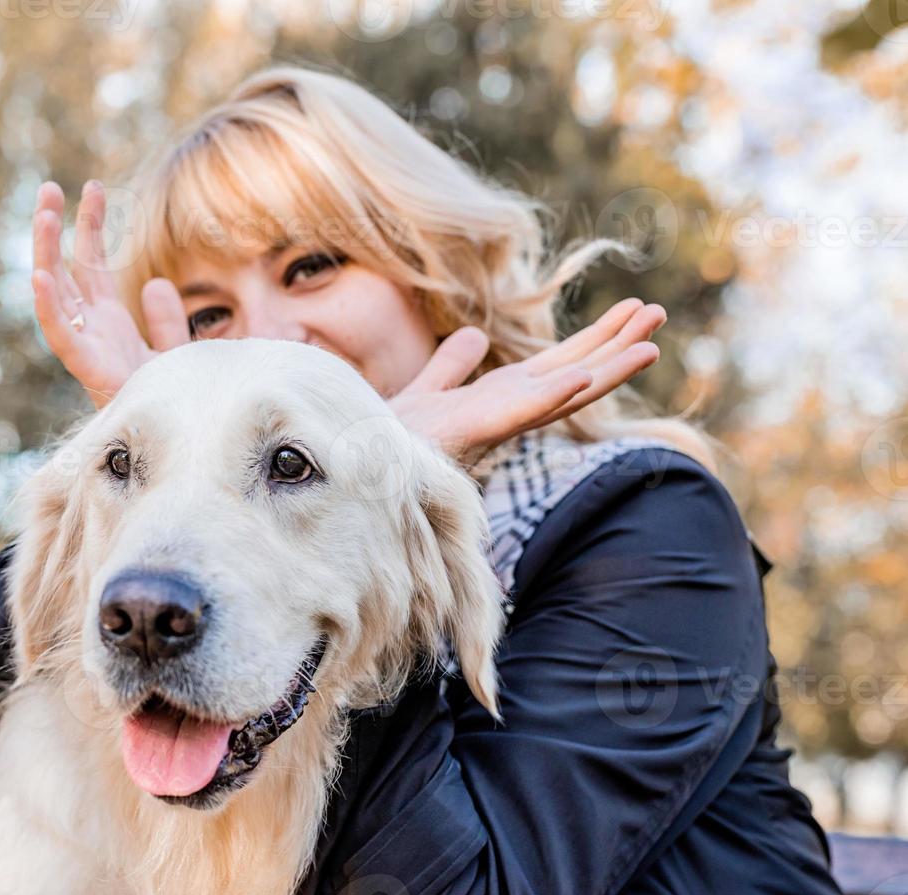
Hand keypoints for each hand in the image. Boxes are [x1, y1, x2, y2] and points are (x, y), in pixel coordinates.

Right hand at [30, 180, 188, 408]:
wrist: (180, 444)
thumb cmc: (173, 405)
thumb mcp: (174, 355)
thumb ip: (166, 322)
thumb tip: (157, 285)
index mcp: (108, 326)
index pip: (91, 268)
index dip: (89, 228)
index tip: (91, 189)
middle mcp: (92, 334)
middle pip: (65, 272)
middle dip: (56, 230)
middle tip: (49, 187)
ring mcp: (88, 349)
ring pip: (57, 295)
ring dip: (47, 255)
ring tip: (45, 214)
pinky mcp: (90, 370)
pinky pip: (63, 337)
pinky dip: (49, 308)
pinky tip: (40, 275)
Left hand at [388, 299, 666, 466]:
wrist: (351, 466)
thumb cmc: (385, 440)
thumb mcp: (424, 392)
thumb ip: (451, 367)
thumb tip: (474, 337)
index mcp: (494, 403)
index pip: (557, 369)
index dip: (594, 342)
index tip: (633, 313)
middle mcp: (500, 417)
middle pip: (572, 376)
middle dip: (614, 346)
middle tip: (659, 313)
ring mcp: (489, 428)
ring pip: (559, 396)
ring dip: (605, 372)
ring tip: (651, 345)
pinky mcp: (468, 436)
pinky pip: (515, 415)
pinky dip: (550, 398)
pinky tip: (583, 378)